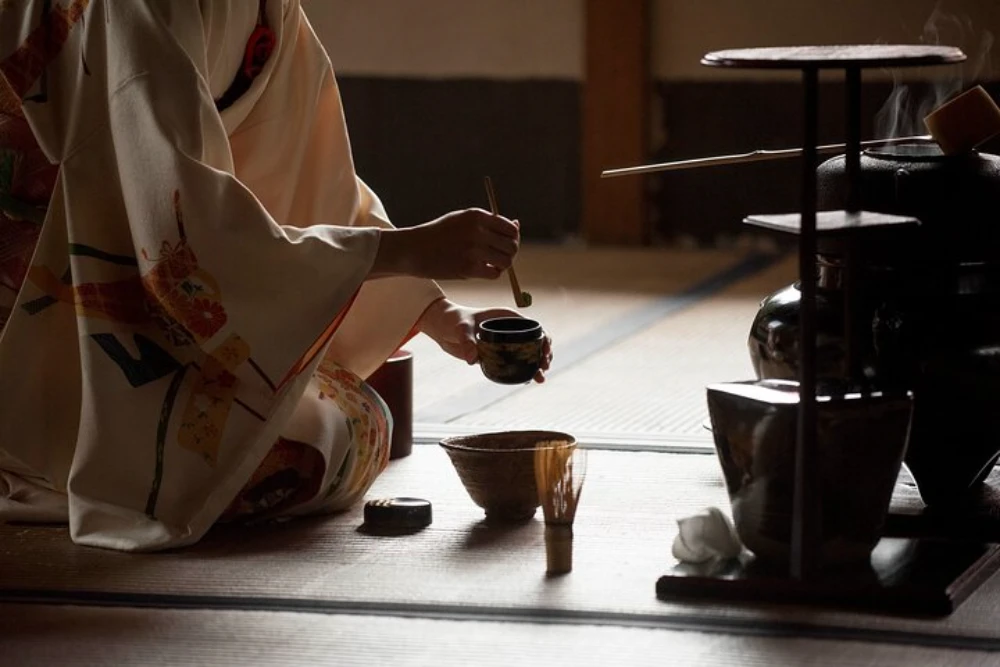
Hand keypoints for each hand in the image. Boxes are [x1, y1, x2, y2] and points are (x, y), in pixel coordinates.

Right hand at [371, 209, 518, 279]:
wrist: (412, 249)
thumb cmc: (438, 235)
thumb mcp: (462, 220)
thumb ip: (488, 223)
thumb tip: (517, 226)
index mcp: (476, 215)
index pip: (510, 229)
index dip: (512, 238)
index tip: (504, 244)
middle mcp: (477, 231)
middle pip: (512, 246)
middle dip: (509, 253)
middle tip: (498, 257)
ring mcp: (473, 250)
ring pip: (506, 261)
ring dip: (501, 265)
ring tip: (489, 264)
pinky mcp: (468, 268)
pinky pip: (494, 274)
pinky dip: (492, 274)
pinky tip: (481, 270)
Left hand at [418, 298, 552, 382]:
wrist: (441, 328)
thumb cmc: (453, 320)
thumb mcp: (461, 328)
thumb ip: (467, 342)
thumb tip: (473, 359)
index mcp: (507, 318)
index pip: (533, 326)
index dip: (544, 337)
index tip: (546, 349)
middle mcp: (509, 330)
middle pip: (535, 342)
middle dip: (544, 355)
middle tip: (543, 367)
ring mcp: (504, 343)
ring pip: (527, 355)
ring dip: (536, 366)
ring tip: (540, 378)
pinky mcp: (497, 355)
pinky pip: (514, 363)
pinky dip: (523, 371)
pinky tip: (528, 381)